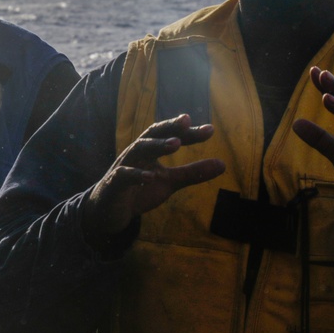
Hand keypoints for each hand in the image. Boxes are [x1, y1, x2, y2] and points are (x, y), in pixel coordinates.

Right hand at [82, 114, 224, 243]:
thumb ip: (193, 173)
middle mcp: (137, 152)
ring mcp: (124, 165)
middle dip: (170, 127)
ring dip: (157, 145)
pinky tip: (151, 177)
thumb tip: (223, 164)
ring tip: (176, 144)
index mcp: (151, 150)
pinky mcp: (114, 183)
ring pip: (139, 149)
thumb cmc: (140, 190)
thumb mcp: (170, 182)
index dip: (190, 133)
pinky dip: (137, 174)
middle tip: (187, 121)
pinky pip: (124, 175)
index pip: (171, 135)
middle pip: (153, 134)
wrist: (110, 211)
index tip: (210, 130)